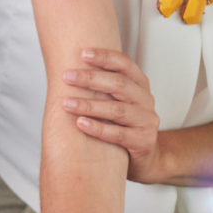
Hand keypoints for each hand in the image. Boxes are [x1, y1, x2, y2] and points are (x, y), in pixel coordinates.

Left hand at [61, 48, 164, 182]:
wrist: (145, 158)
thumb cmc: (123, 124)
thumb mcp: (117, 100)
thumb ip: (102, 86)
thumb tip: (68, 69)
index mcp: (140, 84)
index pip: (125, 63)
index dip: (105, 57)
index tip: (82, 54)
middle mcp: (146, 99)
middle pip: (119, 84)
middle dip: (90, 79)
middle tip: (66, 77)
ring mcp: (147, 121)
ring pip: (117, 110)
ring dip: (89, 105)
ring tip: (66, 103)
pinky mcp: (144, 141)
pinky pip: (118, 134)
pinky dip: (98, 128)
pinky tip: (80, 124)